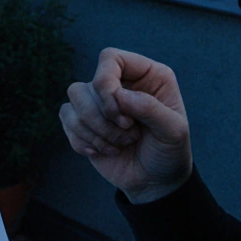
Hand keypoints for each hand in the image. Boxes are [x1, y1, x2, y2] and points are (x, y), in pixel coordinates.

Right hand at [59, 48, 192, 203]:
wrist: (156, 181)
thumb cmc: (169, 152)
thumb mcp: (173, 131)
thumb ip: (150, 108)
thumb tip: (118, 95)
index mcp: (145, 75)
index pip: (110, 58)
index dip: (106, 82)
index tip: (120, 113)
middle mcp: (119, 84)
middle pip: (87, 85)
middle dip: (104, 117)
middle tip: (129, 133)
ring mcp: (98, 103)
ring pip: (74, 102)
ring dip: (95, 131)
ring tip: (119, 144)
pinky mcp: (82, 122)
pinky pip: (67, 121)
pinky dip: (84, 141)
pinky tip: (104, 151)